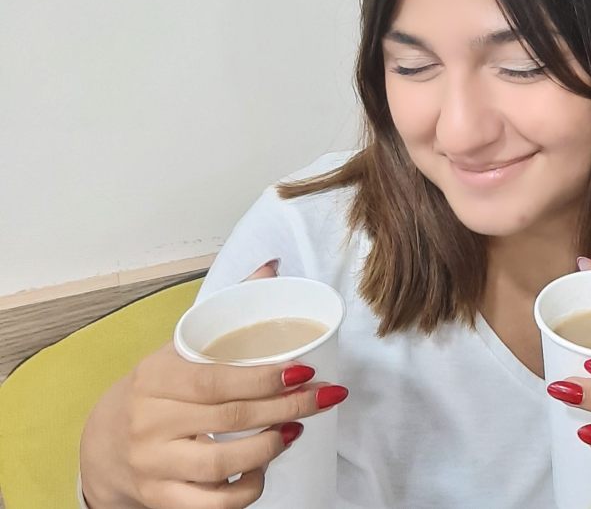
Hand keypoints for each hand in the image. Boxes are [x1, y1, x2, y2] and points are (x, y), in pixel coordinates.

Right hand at [80, 262, 349, 508]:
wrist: (104, 444)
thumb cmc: (158, 389)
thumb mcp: (181, 348)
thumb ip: (228, 309)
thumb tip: (272, 267)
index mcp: (158, 378)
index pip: (218, 379)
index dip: (266, 378)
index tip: (306, 369)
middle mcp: (151, 422)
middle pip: (231, 419)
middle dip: (287, 407)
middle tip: (323, 396)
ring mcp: (154, 464)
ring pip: (222, 465)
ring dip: (269, 448)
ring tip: (294, 429)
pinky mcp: (161, 497)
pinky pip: (212, 504)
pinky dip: (245, 491)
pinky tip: (262, 470)